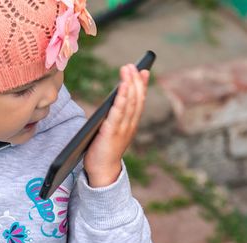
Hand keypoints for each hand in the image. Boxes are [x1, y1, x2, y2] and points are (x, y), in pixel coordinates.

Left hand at [83, 63, 149, 186]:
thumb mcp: (113, 132)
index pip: (139, 102)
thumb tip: (112, 101)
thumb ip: (115, 119)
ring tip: (128, 70)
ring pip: (129, 103)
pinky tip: (121, 87)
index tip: (144, 70)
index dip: (142, 85)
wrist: (102, 172)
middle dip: (135, 80)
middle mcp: (129, 126)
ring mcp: (122, 129)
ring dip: (129, 84)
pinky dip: (121, 98)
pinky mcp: (111, 133)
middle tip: (133, 65)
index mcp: (131, 125)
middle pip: (136, 99)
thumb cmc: (104, 151)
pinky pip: (117, 112)